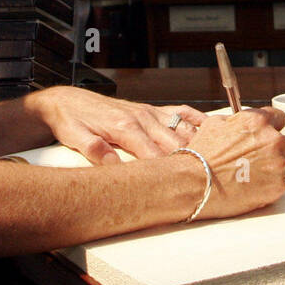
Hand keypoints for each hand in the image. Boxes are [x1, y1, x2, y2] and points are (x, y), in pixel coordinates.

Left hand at [30, 85, 206, 164]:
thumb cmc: (71, 120)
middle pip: (174, 142)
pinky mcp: (151, 109)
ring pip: (182, 128)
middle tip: (206, 177)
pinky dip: (198, 120)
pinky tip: (213, 129)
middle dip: (190, 159)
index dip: (169, 169)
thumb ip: (94, 149)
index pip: (153, 153)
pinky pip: (180, 112)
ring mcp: (149, 112)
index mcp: (125, 127)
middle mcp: (142, 117)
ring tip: (217, 159)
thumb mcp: (74, 136)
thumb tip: (112, 166)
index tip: (183, 184)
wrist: (67, 101)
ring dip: (199, 143)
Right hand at [181, 107, 284, 219]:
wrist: (194, 183)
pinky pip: (279, 185)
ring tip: (248, 176)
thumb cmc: (200, 156)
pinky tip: (249, 187)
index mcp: (258, 122)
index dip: (271, 127)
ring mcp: (277, 165)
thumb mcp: (214, 124)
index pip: (279, 117)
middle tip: (255, 161)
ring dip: (271, 170)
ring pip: (284, 166)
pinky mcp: (277, 187)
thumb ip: (236, 121)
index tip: (266, 135)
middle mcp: (272, 141)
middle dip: (274, 151)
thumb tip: (239, 123)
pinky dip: (268, 187)